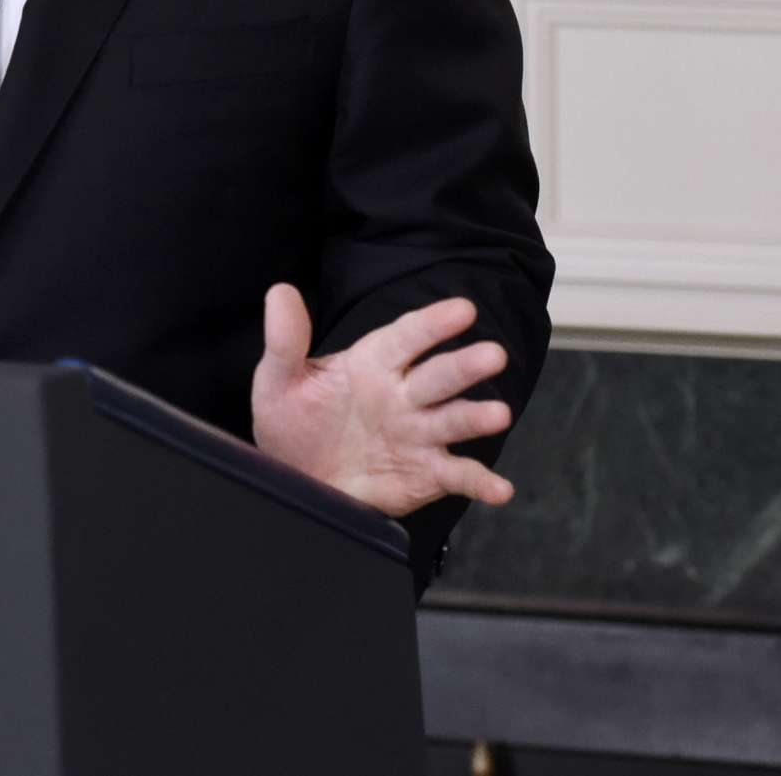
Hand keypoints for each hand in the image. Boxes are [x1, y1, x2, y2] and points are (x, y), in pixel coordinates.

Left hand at [249, 285, 514, 518]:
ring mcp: (418, 434)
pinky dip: (480, 482)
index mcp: (374, 363)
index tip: (463, 310)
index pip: (407, 337)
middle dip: (465, 366)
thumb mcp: (279, 381)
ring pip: (453, 420)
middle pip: (439, 376)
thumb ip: (285, 340)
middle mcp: (404, 395)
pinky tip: (500, 489)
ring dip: (476, 417)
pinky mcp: (426, 473)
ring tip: (498, 414)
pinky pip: (457, 475)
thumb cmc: (293, 422)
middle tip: (493, 354)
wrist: (295, 478)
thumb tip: (280, 292)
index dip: (433, 324)